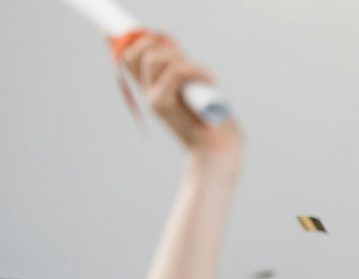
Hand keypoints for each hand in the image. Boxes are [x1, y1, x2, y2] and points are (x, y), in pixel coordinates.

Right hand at [122, 34, 238, 158]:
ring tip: (203, 74)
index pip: (127, 58)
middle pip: (136, 53)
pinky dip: (197, 70)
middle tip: (183, 55)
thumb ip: (182, 73)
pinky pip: (176, 71)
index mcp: (153, 89)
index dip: (129, 40)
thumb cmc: (214, 124)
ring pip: (155, 58)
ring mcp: (153, 99)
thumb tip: (171, 46)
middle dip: (160, 44)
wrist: (220, 153)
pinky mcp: (165, 105)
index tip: (149, 34)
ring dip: (182, 58)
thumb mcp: (196, 92)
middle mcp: (148, 93)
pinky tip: (212, 80)